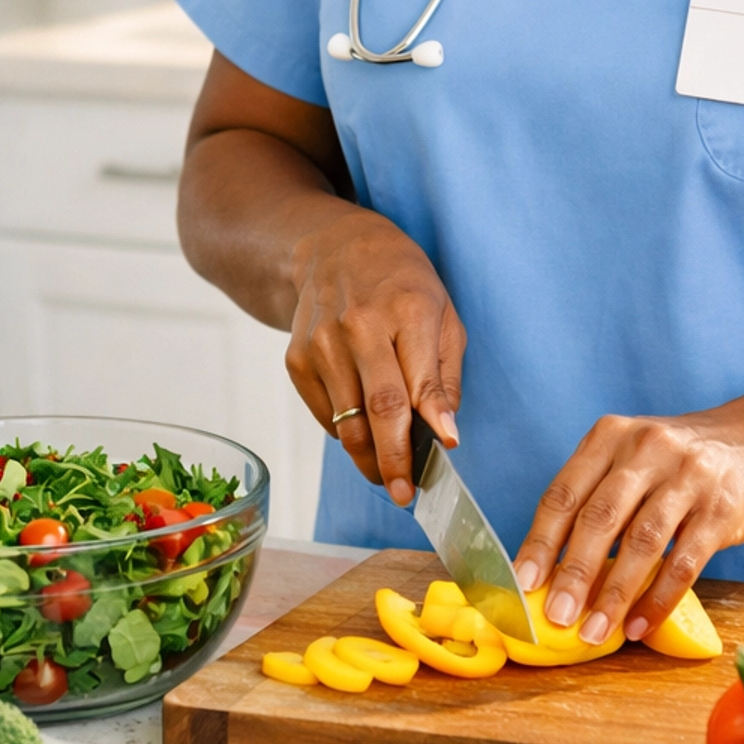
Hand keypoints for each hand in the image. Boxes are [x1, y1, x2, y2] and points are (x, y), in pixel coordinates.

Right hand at [284, 205, 465, 504]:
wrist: (332, 248)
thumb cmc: (400, 283)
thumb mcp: (442, 313)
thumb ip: (445, 375)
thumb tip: (446, 432)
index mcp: (406, 310)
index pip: (417, 381)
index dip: (430, 424)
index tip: (445, 453)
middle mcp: (358, 327)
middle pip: (378, 410)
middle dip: (394, 461)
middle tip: (406, 494)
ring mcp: (321, 344)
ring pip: (347, 422)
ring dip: (369, 458)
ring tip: (389, 476)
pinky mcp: (297, 360)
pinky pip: (326, 416)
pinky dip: (346, 433)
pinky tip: (363, 430)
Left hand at [514, 410, 743, 643]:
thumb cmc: (676, 463)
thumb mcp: (631, 459)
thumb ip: (595, 500)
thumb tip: (551, 571)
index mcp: (610, 437)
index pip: (564, 493)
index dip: (541, 541)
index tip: (524, 582)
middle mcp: (646, 449)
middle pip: (600, 517)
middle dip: (574, 573)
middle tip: (556, 616)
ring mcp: (687, 476)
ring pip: (642, 542)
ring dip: (614, 594)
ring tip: (595, 631)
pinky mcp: (721, 508)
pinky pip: (684, 562)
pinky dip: (658, 599)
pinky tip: (640, 625)